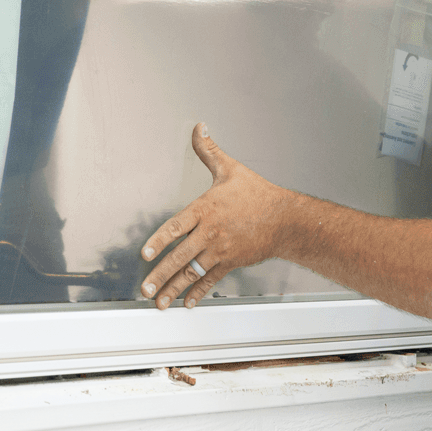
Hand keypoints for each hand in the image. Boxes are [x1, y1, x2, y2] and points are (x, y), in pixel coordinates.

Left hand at [139, 123, 294, 308]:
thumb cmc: (258, 194)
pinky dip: (198, 293)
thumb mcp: (230, 169)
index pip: (176, 226)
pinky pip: (211, 280)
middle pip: (180, 257)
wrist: (286, 219)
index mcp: (206, 209)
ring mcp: (220, 250)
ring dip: (173, 289)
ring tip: (158, 302)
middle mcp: (210, 233)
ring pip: (192, 273)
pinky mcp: (230, 262)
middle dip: (160, 275)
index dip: (159, 241)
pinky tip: (187, 302)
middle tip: (145, 289)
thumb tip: (199, 127)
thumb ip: (209, 150)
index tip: (145, 254)